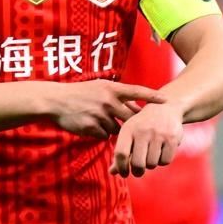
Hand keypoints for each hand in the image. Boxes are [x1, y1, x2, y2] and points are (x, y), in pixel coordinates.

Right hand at [46, 80, 165, 138]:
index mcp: (110, 88)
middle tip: (132, 128)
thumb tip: (137, 109)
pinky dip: (99, 133)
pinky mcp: (91, 128)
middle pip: (130, 118)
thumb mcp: (98, 87)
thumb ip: (117, 96)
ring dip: (111, 128)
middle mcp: (107, 101)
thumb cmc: (79, 93)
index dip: (152, 96)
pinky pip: (103, 136)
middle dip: (131, 124)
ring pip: (116, 129)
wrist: (55, 101)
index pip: (136, 92)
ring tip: (96, 119)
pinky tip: (89, 125)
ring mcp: (100, 115)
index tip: (166, 100)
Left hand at [110, 102, 184, 176]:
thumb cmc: (142, 125)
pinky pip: (165, 161)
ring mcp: (158, 134)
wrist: (165, 108)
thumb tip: (112, 172)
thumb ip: (121, 152)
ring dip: (151, 165)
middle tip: (138, 171)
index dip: (121, 168)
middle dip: (137, 172)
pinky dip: (162, 161)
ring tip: (151, 155)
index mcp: (128, 129)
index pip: (121, 154)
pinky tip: (161, 152)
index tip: (124, 173)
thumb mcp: (129, 133)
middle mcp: (142, 131)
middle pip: (137, 163)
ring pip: (152, 164)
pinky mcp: (172, 138)